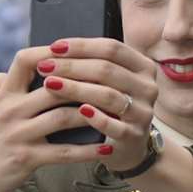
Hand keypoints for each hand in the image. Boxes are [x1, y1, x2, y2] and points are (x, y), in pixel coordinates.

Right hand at [0, 47, 113, 191]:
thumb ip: (0, 88)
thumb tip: (14, 69)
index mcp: (4, 95)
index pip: (25, 59)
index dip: (51, 51)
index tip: (77, 50)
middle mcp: (10, 110)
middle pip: (55, 86)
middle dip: (86, 82)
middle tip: (114, 81)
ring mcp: (18, 134)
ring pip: (64, 117)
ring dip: (93, 114)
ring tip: (116, 113)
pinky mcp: (26, 158)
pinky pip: (64, 152)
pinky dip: (88, 150)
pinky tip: (106, 148)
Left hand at [33, 37, 160, 173]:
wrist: (130, 145)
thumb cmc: (112, 106)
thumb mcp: (111, 81)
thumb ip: (93, 63)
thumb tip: (55, 50)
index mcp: (143, 67)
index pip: (112, 48)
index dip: (81, 46)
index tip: (54, 47)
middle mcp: (148, 87)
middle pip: (107, 70)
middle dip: (72, 66)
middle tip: (44, 66)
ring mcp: (143, 112)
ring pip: (108, 95)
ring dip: (76, 89)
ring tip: (50, 85)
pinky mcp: (134, 136)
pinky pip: (114, 125)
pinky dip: (96, 117)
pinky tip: (78, 111)